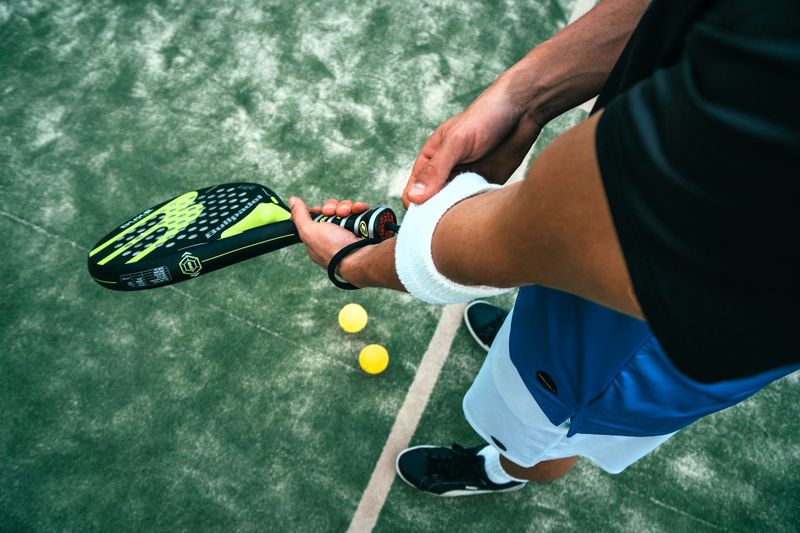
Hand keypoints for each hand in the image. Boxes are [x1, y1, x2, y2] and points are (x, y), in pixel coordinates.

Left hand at [288, 196, 368, 271]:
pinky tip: (358, 210)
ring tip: (347, 213)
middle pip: (331, 212)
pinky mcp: (362, 229)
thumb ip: (299, 215)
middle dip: (332, 208)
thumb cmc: (333, 250)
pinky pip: (359, 212)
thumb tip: (292, 200)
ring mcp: (348, 233)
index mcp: (318, 240)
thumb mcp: (309, 231)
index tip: (321, 211)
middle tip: (334, 213)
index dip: (318, 212)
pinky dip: (358, 209)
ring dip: (346, 207)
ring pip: (345, 210)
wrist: (360, 257)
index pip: (316, 220)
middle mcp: (333, 237)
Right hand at [402, 78, 542, 207]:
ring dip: (457, 216)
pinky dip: (475, 212)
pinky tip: (480, 214)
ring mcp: (466, 180)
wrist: (523, 110)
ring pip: (454, 208)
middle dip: (437, 216)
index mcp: (431, 160)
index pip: (413, 192)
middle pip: (433, 205)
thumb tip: (414, 197)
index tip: (425, 220)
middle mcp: (446, 172)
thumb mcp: (456, 142)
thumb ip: (435, 170)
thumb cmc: (485, 117)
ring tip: (465, 220)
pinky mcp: (485, 185)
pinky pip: (475, 205)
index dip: (416, 208)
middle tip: (447, 225)